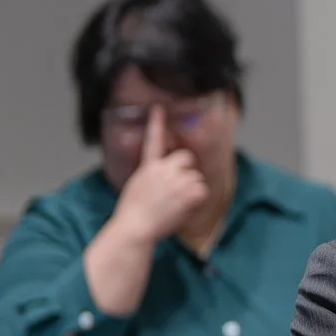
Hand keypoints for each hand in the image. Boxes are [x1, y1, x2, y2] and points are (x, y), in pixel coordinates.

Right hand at [109, 105, 208, 245]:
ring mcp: (177, 178)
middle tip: (180, 188)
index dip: (157, 123)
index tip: (159, 108)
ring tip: (176, 204)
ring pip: (197, 178)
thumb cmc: (133, 213)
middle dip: (187, 170)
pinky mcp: (188, 191)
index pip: (154, 140)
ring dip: (192, 190)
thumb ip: (150, 177)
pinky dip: (197, 201)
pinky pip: (202, 190)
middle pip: (187, 157)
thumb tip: (160, 177)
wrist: (135, 227)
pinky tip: (184, 208)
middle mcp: (163, 169)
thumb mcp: (136, 187)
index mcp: (148, 167)